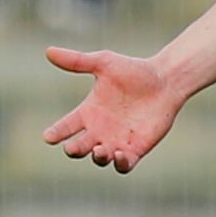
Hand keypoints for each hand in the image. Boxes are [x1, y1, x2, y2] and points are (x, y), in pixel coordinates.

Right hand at [43, 43, 189, 172]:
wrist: (166, 80)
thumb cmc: (134, 71)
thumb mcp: (104, 63)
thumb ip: (78, 61)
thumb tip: (48, 51)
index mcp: (88, 112)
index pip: (66, 126)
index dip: (56, 133)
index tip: (48, 137)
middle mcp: (100, 130)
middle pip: (79, 147)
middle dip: (74, 149)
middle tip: (72, 147)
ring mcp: (117, 141)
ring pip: (100, 159)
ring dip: (97, 158)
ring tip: (99, 150)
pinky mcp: (137, 148)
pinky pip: (124, 165)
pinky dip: (120, 164)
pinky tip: (120, 155)